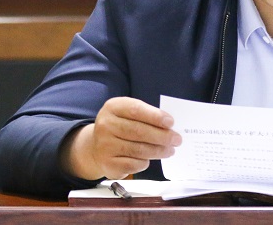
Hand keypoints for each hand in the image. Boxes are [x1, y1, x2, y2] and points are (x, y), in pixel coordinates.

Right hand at [60, 97, 181, 179]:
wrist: (96, 146)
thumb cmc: (121, 125)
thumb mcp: (128, 113)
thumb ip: (146, 115)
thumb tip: (170, 126)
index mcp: (113, 107)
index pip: (136, 110)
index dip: (155, 116)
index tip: (171, 122)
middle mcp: (106, 125)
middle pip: (138, 131)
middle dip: (162, 136)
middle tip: (177, 139)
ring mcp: (105, 146)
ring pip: (138, 150)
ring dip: (158, 151)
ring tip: (170, 150)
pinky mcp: (108, 164)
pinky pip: (132, 164)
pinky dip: (145, 162)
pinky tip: (150, 159)